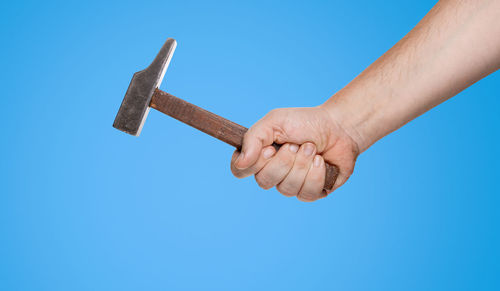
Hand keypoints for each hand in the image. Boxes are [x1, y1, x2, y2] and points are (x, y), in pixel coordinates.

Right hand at [230, 106, 359, 201]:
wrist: (339, 127)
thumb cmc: (306, 122)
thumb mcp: (275, 121)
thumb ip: (253, 138)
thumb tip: (241, 162)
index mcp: (259, 156)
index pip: (240, 170)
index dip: (254, 163)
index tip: (270, 148)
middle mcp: (272, 173)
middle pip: (264, 181)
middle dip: (285, 160)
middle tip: (297, 144)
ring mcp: (291, 185)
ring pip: (286, 188)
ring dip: (302, 164)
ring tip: (313, 149)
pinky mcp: (310, 192)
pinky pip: (306, 193)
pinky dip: (316, 174)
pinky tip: (322, 162)